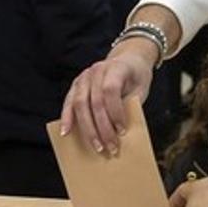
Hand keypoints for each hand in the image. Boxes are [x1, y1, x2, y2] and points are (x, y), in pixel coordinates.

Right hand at [59, 37, 156, 154]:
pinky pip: (69, 102)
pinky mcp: (76, 84)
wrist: (129, 59)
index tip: (122, 130)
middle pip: (94, 101)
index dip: (115, 112)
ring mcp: (84, 76)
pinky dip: (67, 118)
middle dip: (102, 127)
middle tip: (110, 147)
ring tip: (96, 146)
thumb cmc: (136, 77)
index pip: (110, 90)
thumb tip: (121, 132)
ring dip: (87, 128)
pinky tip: (66, 132)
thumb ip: (132, 106)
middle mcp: (97, 70)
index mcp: (116, 67)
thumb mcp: (141, 89)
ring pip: (80, 104)